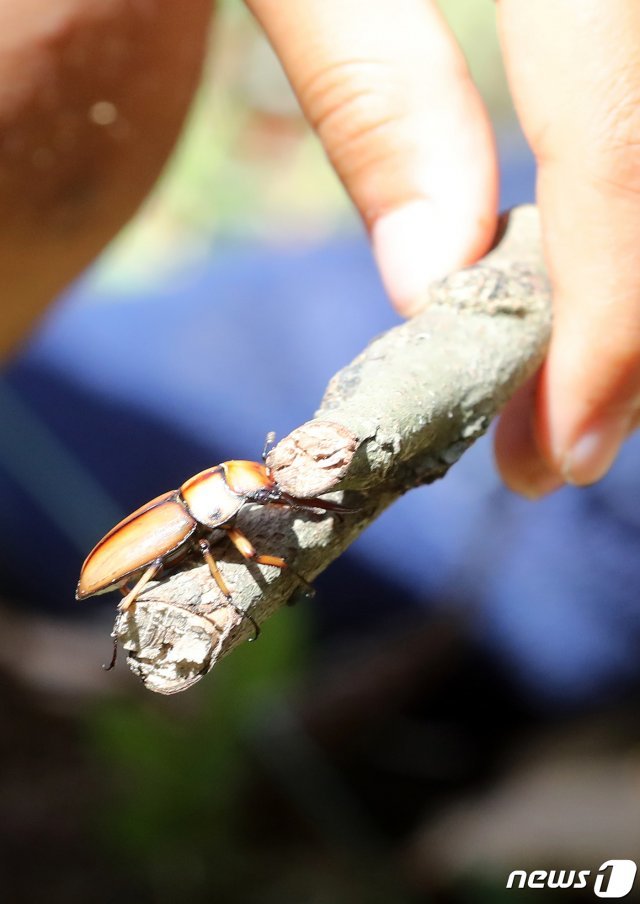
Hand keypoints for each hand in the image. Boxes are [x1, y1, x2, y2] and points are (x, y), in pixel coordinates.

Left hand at [248, 0, 639, 496]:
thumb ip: (365, 87)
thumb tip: (431, 278)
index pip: (618, 140)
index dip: (613, 317)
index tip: (566, 451)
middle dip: (623, 321)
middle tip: (561, 441)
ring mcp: (620, 3)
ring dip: (622, 283)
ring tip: (563, 384)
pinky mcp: (605, 18)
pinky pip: (633, 117)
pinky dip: (611, 216)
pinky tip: (567, 272)